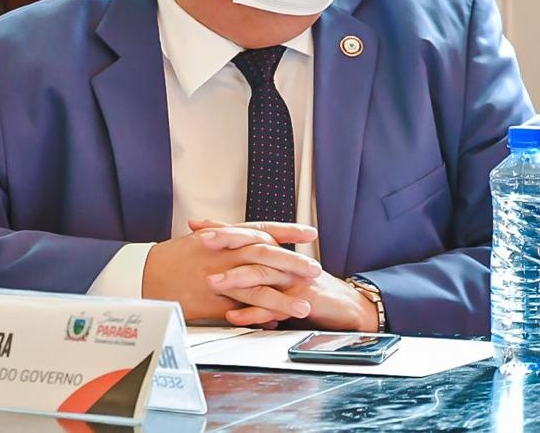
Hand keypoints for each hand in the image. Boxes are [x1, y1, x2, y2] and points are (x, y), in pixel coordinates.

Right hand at [141, 222, 321, 323]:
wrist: (146, 273)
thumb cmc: (174, 257)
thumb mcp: (203, 239)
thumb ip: (230, 241)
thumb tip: (255, 240)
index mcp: (224, 236)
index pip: (262, 229)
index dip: (288, 231)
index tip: (310, 233)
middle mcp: (224, 254)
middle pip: (266, 255)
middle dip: (293, 263)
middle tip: (315, 269)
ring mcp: (218, 277)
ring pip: (258, 286)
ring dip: (284, 297)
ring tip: (305, 305)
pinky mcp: (212, 301)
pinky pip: (241, 310)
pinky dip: (260, 316)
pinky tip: (277, 322)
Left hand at [190, 220, 379, 330]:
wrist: (345, 305)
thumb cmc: (307, 288)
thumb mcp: (280, 274)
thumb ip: (256, 268)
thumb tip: (224, 264)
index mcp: (276, 252)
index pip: (246, 233)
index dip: (221, 227)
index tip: (195, 223)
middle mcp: (283, 261)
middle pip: (253, 245)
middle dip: (227, 241)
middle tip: (201, 240)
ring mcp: (292, 280)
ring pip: (262, 275)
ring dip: (236, 278)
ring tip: (212, 282)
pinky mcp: (300, 301)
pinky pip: (273, 307)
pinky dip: (252, 313)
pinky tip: (233, 316)